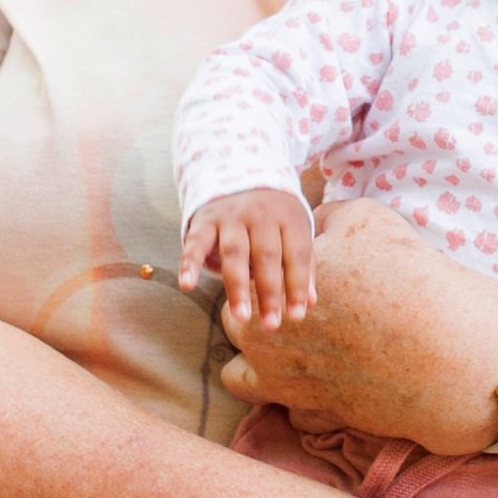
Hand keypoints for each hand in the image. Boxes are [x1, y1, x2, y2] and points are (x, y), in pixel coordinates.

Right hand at [178, 188, 314, 327]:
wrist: (240, 172)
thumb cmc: (274, 214)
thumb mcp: (294, 229)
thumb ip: (303, 264)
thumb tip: (310, 303)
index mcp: (288, 217)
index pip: (296, 254)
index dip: (297, 286)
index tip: (297, 316)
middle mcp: (260, 214)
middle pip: (266, 255)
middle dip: (269, 292)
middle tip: (271, 325)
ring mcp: (231, 216)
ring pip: (234, 252)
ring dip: (237, 286)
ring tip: (241, 316)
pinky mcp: (205, 219)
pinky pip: (196, 242)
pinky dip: (189, 263)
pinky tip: (187, 284)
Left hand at [220, 198, 497, 452]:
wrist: (446, 352)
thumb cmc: (407, 276)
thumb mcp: (364, 219)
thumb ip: (323, 219)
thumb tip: (311, 226)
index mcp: (271, 285)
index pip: (242, 273)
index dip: (262, 266)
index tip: (282, 267)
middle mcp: (267, 338)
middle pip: (234, 321)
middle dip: (254, 311)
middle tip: (288, 304)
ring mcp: (286, 382)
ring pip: (237, 376)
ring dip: (255, 361)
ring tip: (288, 347)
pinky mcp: (313, 413)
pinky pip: (283, 409)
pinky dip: (294, 396)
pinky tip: (320, 376)